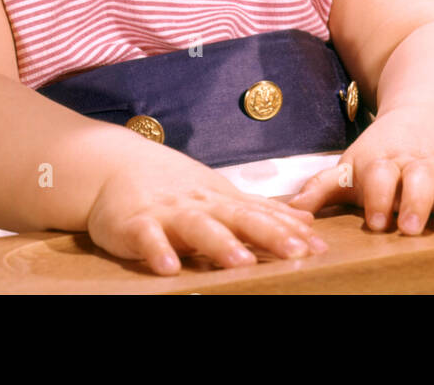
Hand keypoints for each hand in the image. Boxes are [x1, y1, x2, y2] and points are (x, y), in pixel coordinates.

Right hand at [87, 157, 328, 275]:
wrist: (114, 166)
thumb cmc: (173, 186)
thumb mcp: (220, 194)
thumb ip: (261, 210)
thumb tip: (307, 221)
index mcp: (221, 200)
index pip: (260, 214)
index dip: (289, 230)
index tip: (319, 247)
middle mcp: (200, 204)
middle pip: (237, 218)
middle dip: (268, 234)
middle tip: (295, 252)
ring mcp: (168, 213)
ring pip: (197, 227)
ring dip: (219, 243)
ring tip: (241, 262)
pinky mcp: (135, 224)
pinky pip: (147, 238)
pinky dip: (157, 251)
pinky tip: (169, 268)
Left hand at [288, 105, 433, 233]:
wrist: (427, 116)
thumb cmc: (383, 152)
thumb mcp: (353, 164)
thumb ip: (323, 188)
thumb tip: (288, 210)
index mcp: (385, 160)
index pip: (380, 175)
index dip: (378, 196)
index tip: (376, 221)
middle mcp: (418, 163)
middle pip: (418, 177)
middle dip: (415, 201)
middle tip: (409, 227)